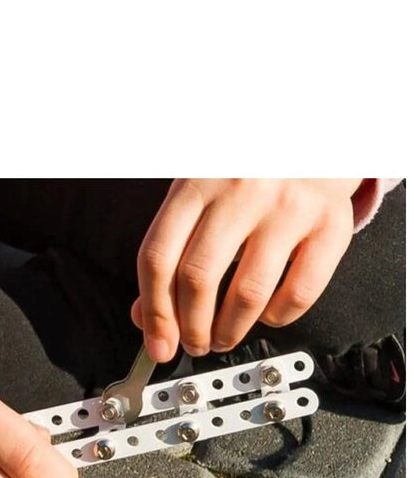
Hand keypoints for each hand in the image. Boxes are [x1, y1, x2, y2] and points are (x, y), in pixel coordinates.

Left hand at [131, 179, 361, 361]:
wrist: (317, 131)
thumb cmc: (246, 173)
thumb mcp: (197, 197)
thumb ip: (169, 252)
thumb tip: (145, 318)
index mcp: (196, 182)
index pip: (157, 258)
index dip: (154, 313)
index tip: (158, 346)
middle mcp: (241, 189)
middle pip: (197, 278)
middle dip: (190, 328)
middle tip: (193, 344)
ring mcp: (289, 205)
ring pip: (247, 293)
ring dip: (229, 331)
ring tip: (222, 338)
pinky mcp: (331, 222)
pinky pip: (299, 292)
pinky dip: (278, 318)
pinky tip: (267, 315)